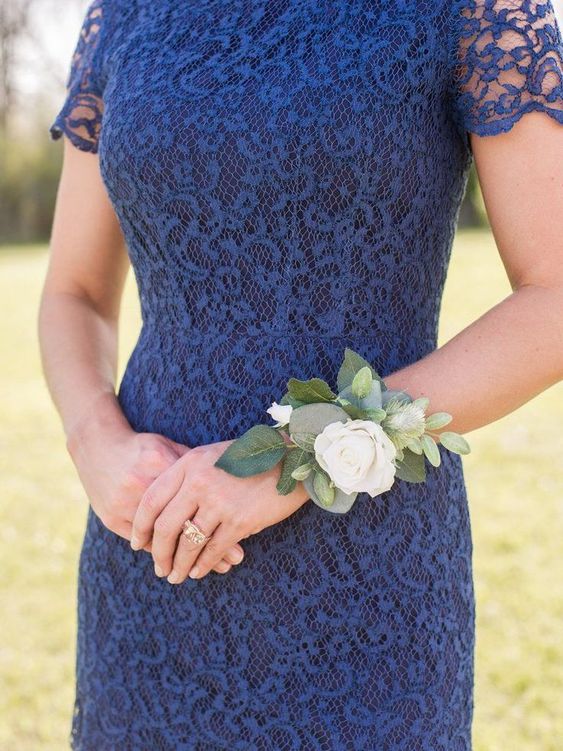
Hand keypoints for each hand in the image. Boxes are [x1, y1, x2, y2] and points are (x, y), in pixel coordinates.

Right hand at [66, 396, 245, 572]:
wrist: (97, 446)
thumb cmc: (142, 447)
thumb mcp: (169, 448)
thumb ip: (193, 466)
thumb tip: (227, 483)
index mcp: (160, 462)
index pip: (195, 496)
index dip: (218, 519)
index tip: (242, 535)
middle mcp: (141, 483)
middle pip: (180, 521)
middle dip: (208, 546)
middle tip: (233, 561)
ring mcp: (123, 502)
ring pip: (161, 538)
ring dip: (186, 557)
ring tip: (211, 569)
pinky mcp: (110, 516)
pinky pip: (142, 542)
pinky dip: (163, 553)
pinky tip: (181, 562)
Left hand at [130, 439, 310, 583]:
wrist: (291, 458)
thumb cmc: (251, 457)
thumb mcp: (213, 455)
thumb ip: (189, 475)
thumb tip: (168, 507)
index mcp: (189, 464)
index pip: (152, 500)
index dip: (140, 526)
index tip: (137, 542)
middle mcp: (199, 482)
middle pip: (165, 526)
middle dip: (157, 552)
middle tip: (158, 567)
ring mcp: (219, 502)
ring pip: (188, 543)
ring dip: (178, 564)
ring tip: (174, 575)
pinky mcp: (239, 520)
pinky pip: (212, 550)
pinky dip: (203, 565)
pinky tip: (198, 572)